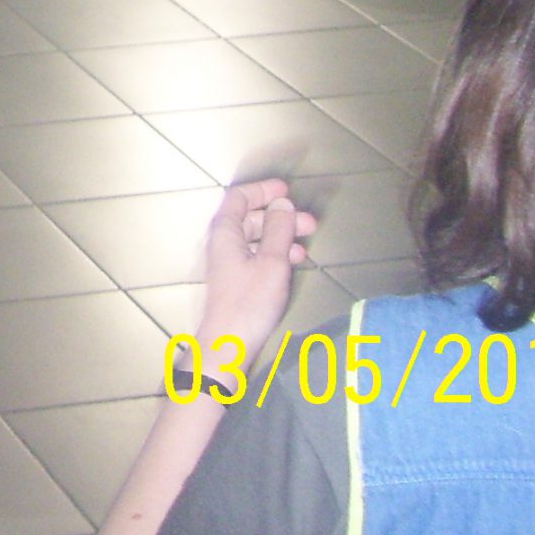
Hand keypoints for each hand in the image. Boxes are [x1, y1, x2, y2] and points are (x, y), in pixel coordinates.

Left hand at [195, 178, 316, 353]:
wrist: (229, 344)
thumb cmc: (249, 301)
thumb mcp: (271, 262)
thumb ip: (278, 230)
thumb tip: (282, 203)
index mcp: (225, 232)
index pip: (239, 197)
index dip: (263, 190)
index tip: (288, 190)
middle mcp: (223, 243)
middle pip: (250, 218)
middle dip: (280, 216)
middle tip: (311, 223)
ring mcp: (229, 262)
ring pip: (256, 238)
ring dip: (281, 236)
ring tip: (307, 244)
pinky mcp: (236, 280)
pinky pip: (257, 256)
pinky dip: (275, 254)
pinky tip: (294, 261)